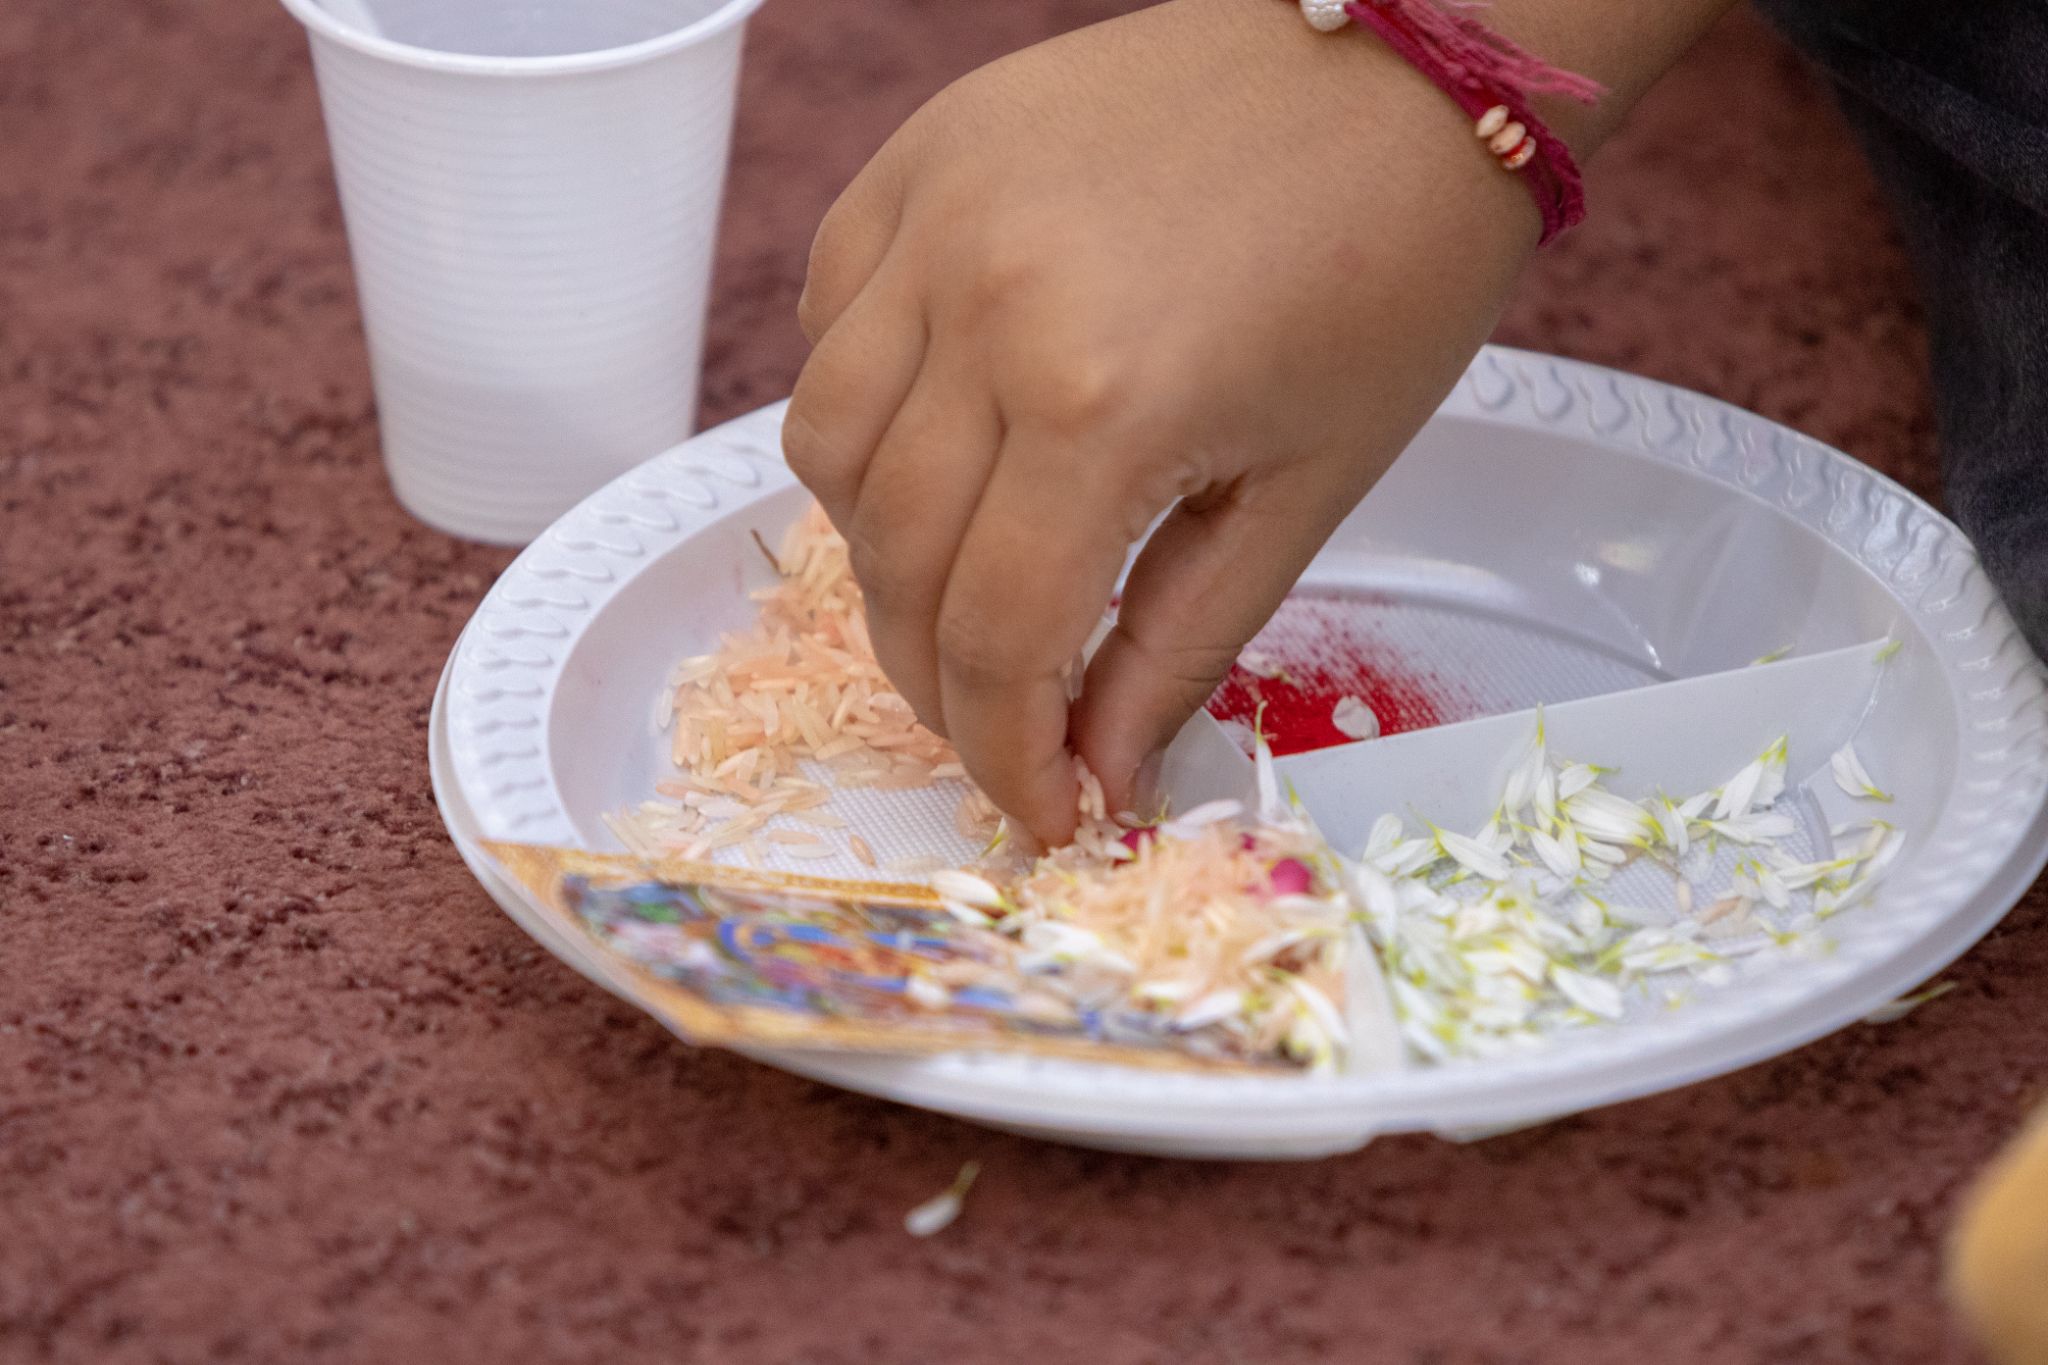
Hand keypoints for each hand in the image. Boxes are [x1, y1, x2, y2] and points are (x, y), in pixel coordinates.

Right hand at [783, 0, 1714, 842]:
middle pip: (893, 558)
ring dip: (879, 552)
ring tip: (962, 589)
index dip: (1004, 753)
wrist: (1404, 62)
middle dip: (939, 678)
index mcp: (1101, 400)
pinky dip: (864, 412)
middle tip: (1002, 721)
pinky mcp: (917, 158)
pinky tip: (941, 439)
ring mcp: (933, 216)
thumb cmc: (1389, 278)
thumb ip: (1177, 650)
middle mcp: (982, 305)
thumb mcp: (1302, 494)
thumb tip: (1094, 775)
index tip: (1040, 810)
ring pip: (826, 447)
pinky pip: (832, 326)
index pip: (996, 634)